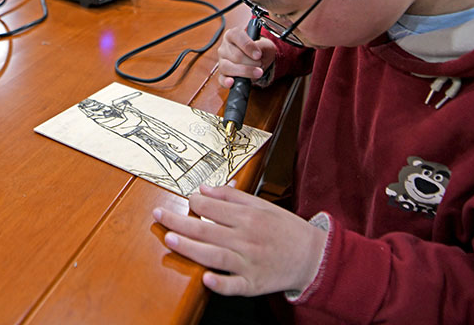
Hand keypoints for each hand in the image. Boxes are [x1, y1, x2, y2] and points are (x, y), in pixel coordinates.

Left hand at [153, 185, 326, 295]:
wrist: (313, 257)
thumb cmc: (286, 230)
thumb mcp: (263, 206)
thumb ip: (233, 197)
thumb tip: (206, 188)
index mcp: (249, 218)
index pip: (214, 207)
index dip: (195, 202)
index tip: (184, 199)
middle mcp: (247, 239)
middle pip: (207, 229)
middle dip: (179, 221)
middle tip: (159, 215)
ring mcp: (249, 263)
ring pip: (215, 255)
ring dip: (191, 247)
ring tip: (170, 239)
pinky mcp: (253, 284)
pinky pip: (234, 285)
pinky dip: (220, 283)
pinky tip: (206, 279)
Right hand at [217, 23, 277, 87]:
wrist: (259, 59)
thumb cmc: (260, 49)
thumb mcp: (266, 44)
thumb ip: (263, 45)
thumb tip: (257, 54)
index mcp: (232, 35)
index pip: (237, 37)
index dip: (248, 47)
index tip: (258, 55)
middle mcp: (224, 47)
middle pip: (236, 55)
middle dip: (251, 62)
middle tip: (261, 63)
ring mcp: (222, 61)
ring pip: (228, 67)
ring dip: (245, 72)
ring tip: (258, 73)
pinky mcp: (222, 74)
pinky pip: (221, 79)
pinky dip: (226, 82)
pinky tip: (232, 82)